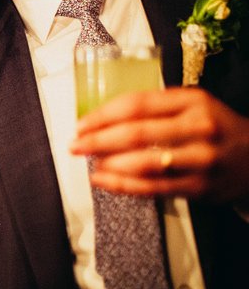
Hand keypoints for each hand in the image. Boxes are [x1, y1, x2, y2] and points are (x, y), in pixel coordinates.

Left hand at [71, 87, 248, 202]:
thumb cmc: (214, 127)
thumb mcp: (192, 104)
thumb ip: (155, 106)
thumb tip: (102, 116)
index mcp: (192, 101)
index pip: (137, 105)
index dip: (103, 115)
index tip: (81, 123)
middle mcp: (199, 127)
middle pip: (136, 133)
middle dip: (97, 140)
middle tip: (75, 144)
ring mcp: (201, 159)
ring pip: (143, 163)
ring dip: (108, 164)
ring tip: (89, 163)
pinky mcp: (200, 187)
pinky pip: (153, 187)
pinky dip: (122, 185)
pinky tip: (104, 180)